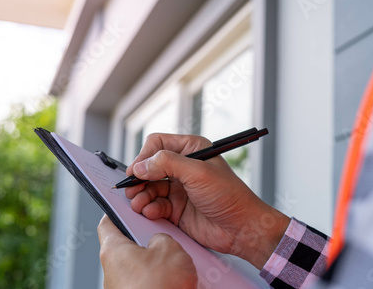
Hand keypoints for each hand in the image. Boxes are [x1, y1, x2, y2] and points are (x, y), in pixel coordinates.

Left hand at [98, 215, 196, 288]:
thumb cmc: (159, 287)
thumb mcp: (169, 248)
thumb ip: (161, 237)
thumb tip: (160, 242)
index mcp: (113, 250)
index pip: (107, 223)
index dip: (118, 212)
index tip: (126, 207)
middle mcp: (112, 270)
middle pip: (128, 246)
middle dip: (148, 240)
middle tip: (164, 236)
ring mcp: (122, 288)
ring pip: (140, 266)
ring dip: (158, 263)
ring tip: (178, 263)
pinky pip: (148, 283)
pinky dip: (161, 280)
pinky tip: (178, 281)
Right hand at [124, 133, 289, 268]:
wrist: (241, 228)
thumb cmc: (229, 196)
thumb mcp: (198, 173)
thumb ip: (167, 164)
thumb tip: (141, 166)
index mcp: (191, 149)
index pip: (158, 144)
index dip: (144, 156)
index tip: (136, 170)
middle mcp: (183, 167)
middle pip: (149, 166)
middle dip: (139, 178)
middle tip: (132, 188)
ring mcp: (178, 188)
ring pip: (148, 187)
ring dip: (141, 195)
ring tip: (139, 203)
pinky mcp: (175, 208)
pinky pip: (154, 205)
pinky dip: (149, 208)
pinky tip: (151, 212)